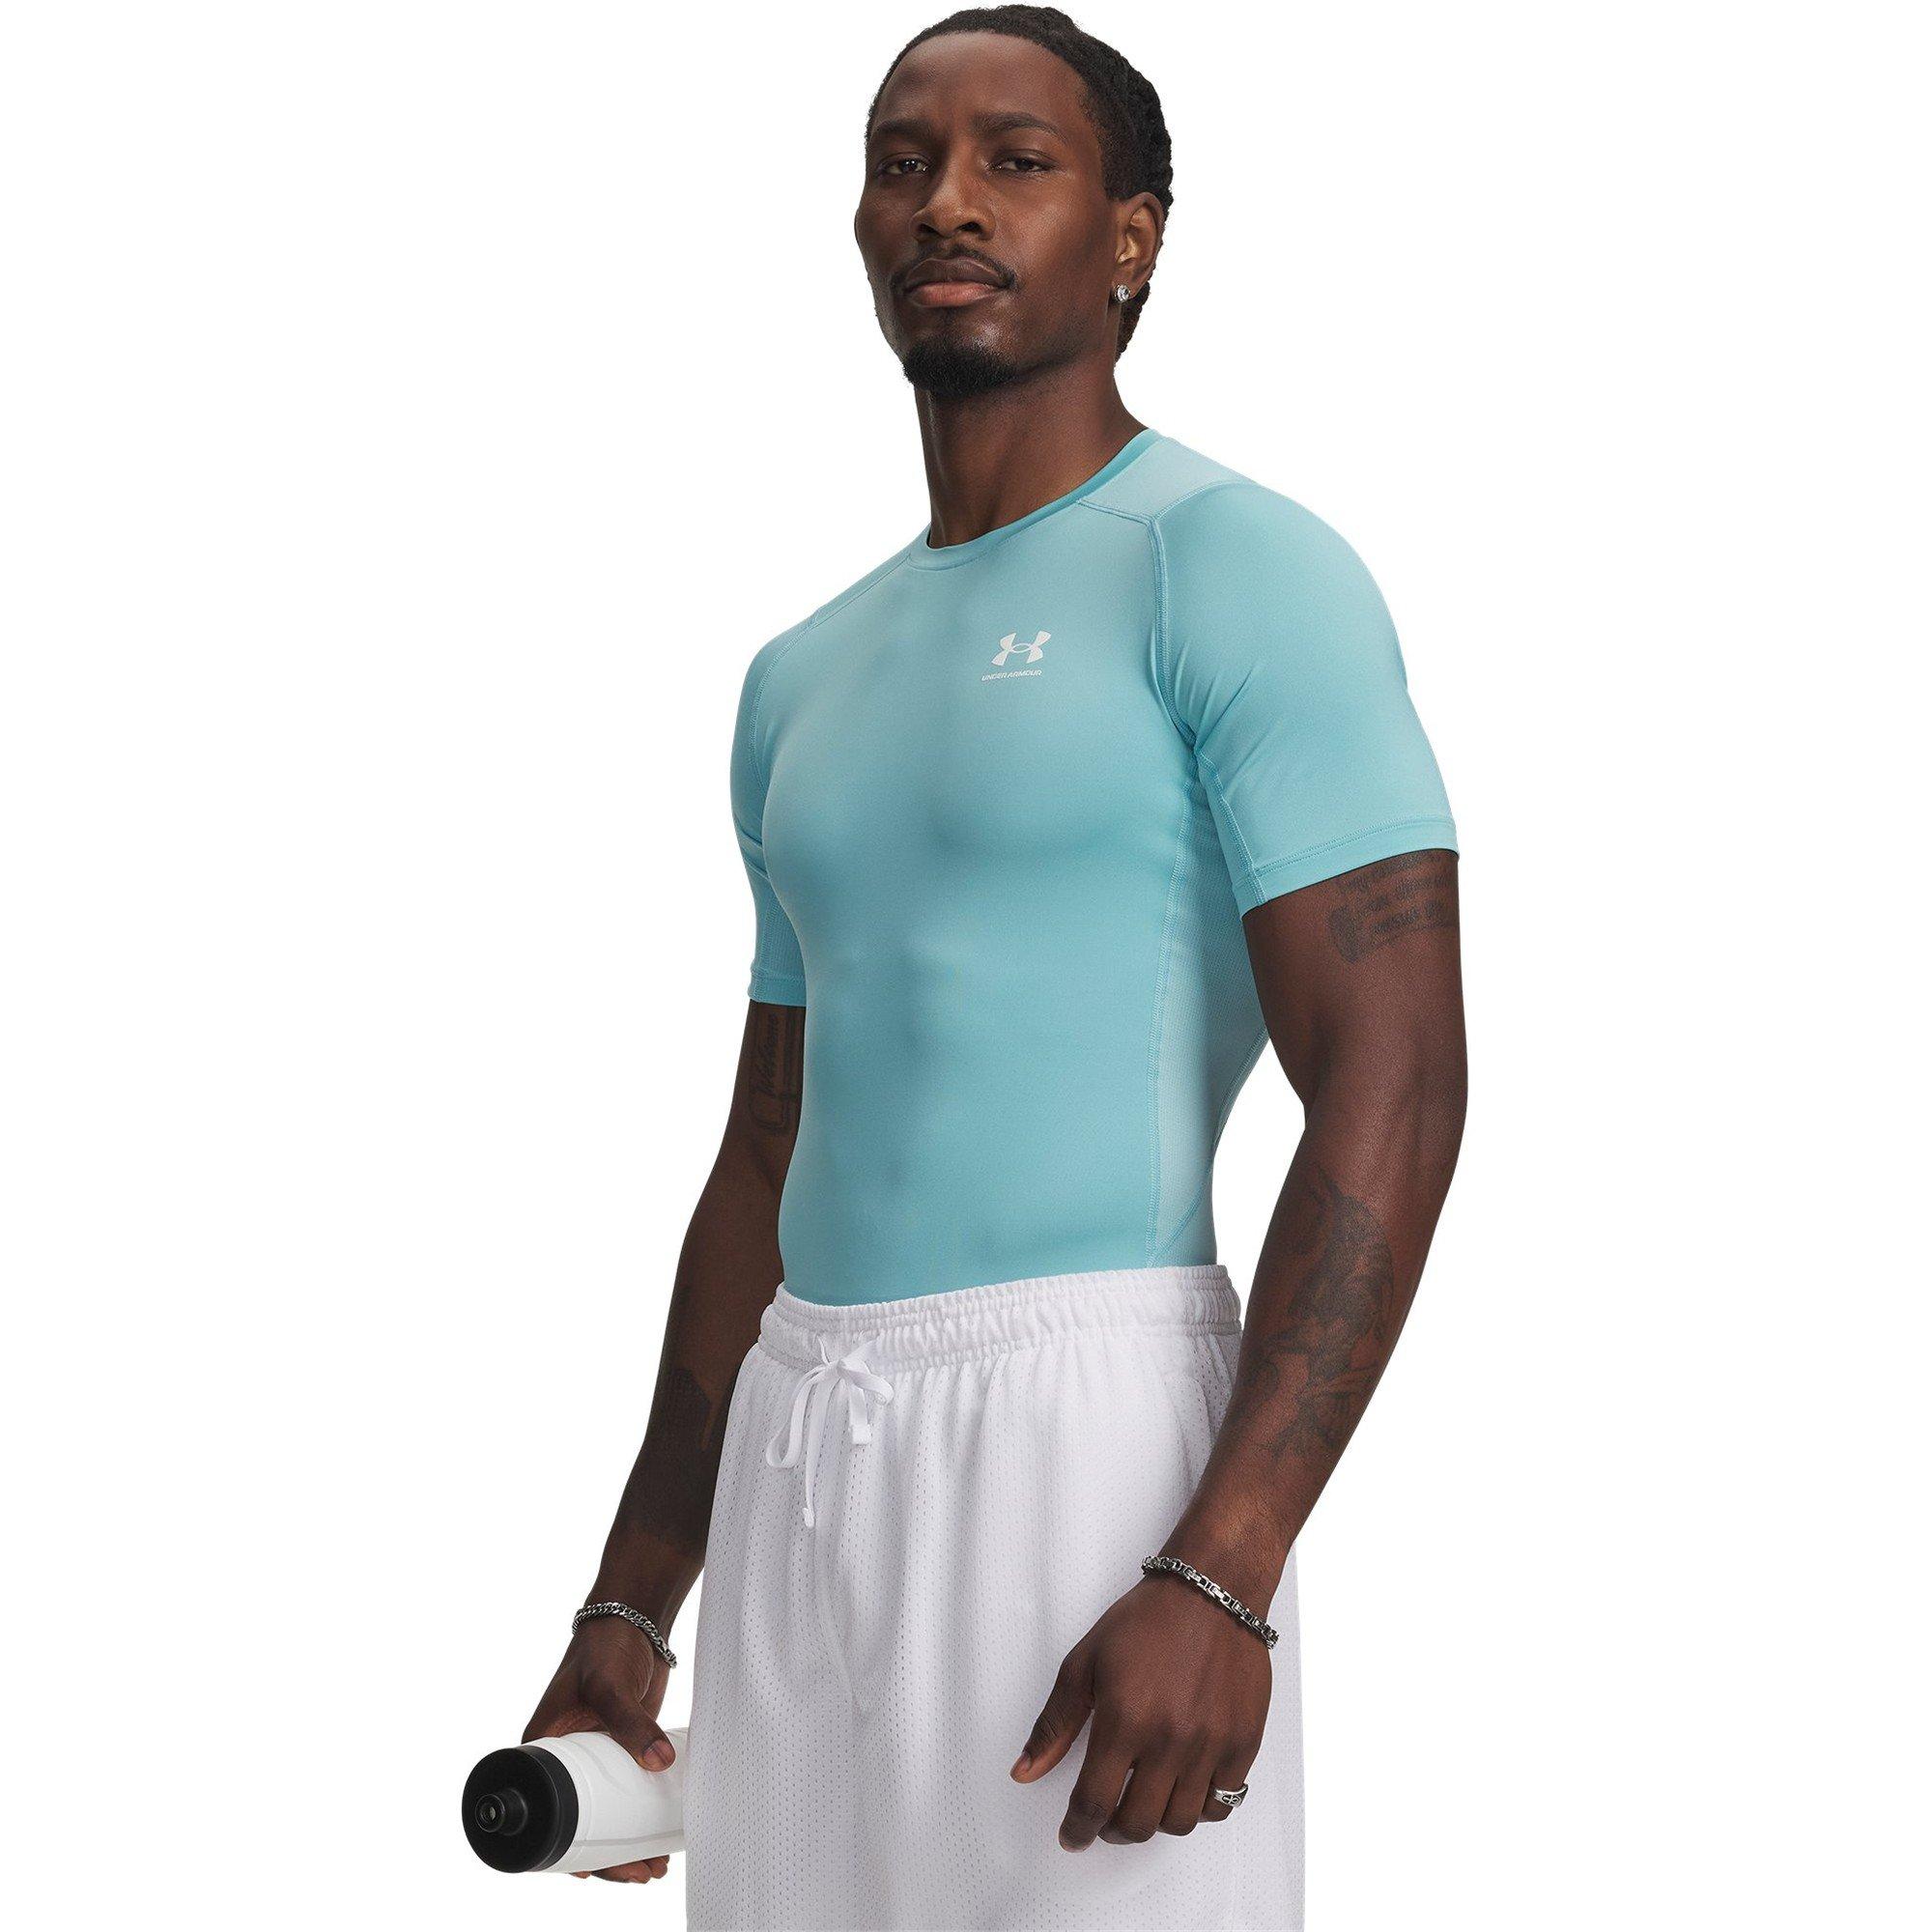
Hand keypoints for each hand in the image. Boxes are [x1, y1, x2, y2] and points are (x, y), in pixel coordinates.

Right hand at [522, 1615, 676, 1883]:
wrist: (633, 1620)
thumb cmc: (603, 1647)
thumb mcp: (609, 1686)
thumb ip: (633, 1723)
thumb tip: (660, 1761)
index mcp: (544, 1749)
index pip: (548, 1810)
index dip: (568, 1847)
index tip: (591, 1871)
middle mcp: (567, 1759)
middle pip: (580, 1821)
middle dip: (609, 1855)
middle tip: (642, 1873)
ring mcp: (596, 1756)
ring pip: (606, 1812)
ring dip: (628, 1841)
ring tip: (656, 1865)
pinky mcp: (622, 1748)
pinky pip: (628, 1791)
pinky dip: (641, 1815)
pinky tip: (660, 1834)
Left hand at [1011, 1573, 1270, 1850]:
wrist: (1211, 1593)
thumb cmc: (1146, 1621)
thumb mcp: (1084, 1662)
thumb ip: (1055, 1723)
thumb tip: (1024, 1771)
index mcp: (1125, 1719)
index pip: (1094, 1801)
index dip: (1077, 1829)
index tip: (1072, 1835)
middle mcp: (1170, 1740)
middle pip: (1137, 1823)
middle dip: (1112, 1832)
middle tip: (1104, 1821)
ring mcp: (1211, 1745)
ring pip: (1180, 1822)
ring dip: (1154, 1823)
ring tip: (1141, 1803)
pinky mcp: (1243, 1743)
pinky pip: (1221, 1804)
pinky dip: (1199, 1808)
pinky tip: (1182, 1790)